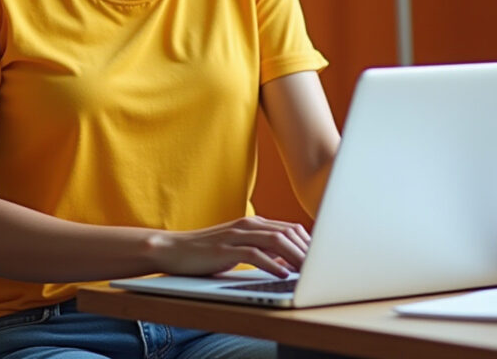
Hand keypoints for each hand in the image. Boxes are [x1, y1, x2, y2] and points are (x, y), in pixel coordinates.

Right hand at [150, 216, 310, 278]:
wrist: (174, 249)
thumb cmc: (207, 252)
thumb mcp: (239, 249)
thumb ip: (263, 251)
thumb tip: (288, 259)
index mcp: (253, 223)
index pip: (290, 229)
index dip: (309, 243)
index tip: (322, 259)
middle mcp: (248, 225)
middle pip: (287, 233)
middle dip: (307, 250)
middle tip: (322, 267)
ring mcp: (236, 235)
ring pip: (275, 241)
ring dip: (295, 256)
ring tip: (308, 271)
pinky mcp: (225, 248)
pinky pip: (254, 254)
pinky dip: (272, 264)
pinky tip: (283, 274)